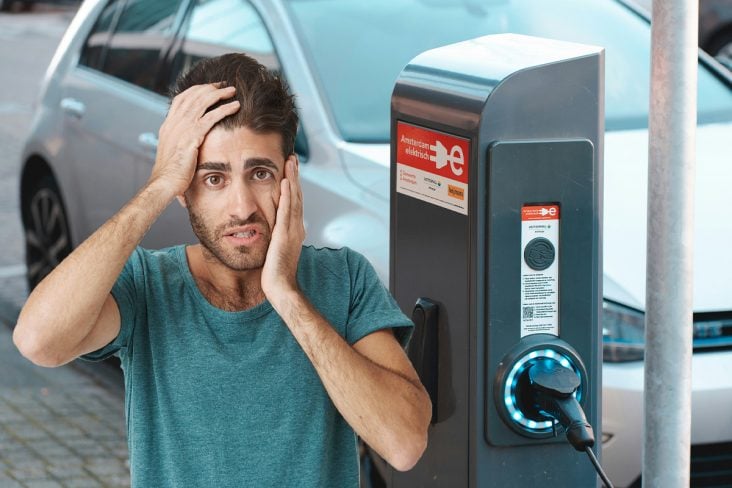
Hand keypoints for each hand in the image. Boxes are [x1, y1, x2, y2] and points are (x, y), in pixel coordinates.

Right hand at [148, 83, 239, 197]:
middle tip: (224, 85)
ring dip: (219, 94)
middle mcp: (174, 123)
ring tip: (232, 91)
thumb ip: (180, 144)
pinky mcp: (192, 136)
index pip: (181, 99)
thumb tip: (188, 144)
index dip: (196, 90)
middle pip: (193, 96)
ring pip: (202, 102)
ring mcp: (182, 128)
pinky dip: (224, 109)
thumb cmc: (170, 174)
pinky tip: (236, 106)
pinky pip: (211, 117)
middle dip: (210, 88)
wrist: (164, 183)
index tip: (210, 87)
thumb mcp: (172, 154)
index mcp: (168, 125)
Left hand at [261, 157, 305, 304]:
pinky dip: (287, 195)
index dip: (294, 185)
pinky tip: (285, 182)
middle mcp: (297, 227)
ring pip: (294, 199)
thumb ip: (276, 239)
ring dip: (293, 179)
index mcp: (294, 230)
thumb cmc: (276, 275)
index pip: (295, 203)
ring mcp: (293, 230)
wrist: (281, 287)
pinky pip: (286, 211)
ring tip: (291, 162)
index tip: (290, 170)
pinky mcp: (285, 234)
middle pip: (297, 196)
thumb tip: (269, 232)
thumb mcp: (276, 251)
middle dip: (295, 176)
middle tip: (293, 158)